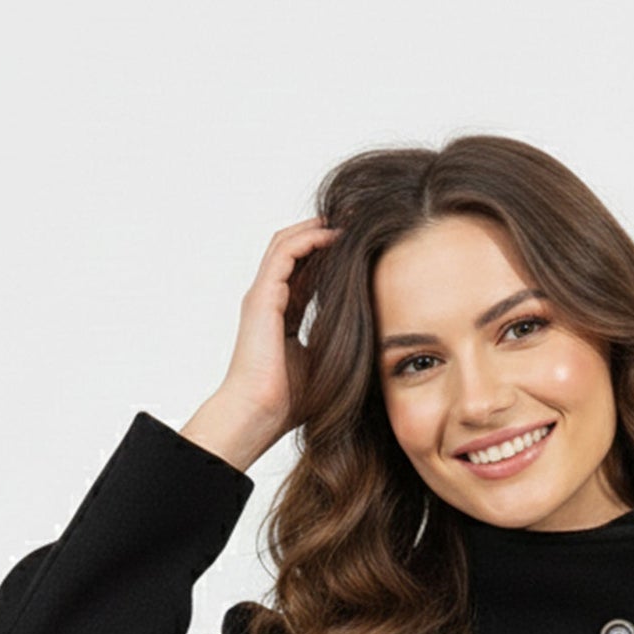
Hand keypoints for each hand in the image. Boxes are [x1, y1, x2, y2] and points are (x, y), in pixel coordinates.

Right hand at [209, 213, 341, 454]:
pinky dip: (309, 239)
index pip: (306, 273)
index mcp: (282, 315)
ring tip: (348, 219)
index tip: (362, 246)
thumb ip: (338, 342)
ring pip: (287, 243)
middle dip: (325, 231)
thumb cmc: (287, 402)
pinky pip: (285, 253)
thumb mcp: (325, 363)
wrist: (259, 415)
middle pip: (295, 250)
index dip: (331, 256)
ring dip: (318, 227)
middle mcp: (269, 300)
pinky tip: (334, 235)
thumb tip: (374, 334)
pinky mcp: (261, 297)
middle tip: (358, 220)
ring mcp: (262, 296)